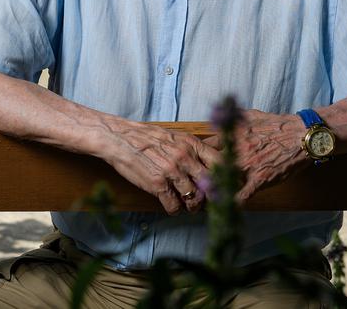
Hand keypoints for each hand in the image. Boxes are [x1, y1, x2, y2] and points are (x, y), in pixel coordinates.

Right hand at [101, 119, 219, 214]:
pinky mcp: (157, 185)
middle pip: (211, 184)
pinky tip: (171, 205)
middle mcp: (184, 158)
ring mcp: (171, 172)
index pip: (220, 162)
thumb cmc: (146, 137)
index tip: (226, 185)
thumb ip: (192, 148)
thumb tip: (211, 159)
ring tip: (188, 205)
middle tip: (207, 201)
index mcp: (191, 144)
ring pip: (194, 198)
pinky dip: (174, 209)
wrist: (119, 138)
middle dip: (211, 196)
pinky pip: (174, 206)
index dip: (227, 176)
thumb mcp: (174, 136)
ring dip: (192, 206)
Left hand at [204, 109, 309, 203]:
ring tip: (204, 199)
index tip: (194, 163)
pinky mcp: (260, 179)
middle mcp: (236, 151)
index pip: (206, 147)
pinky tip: (226, 207)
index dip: (198, 156)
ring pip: (223, 181)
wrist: (299, 136)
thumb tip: (219, 116)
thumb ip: (233, 119)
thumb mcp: (250, 116)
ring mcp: (247, 166)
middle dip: (202, 175)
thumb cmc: (276, 124)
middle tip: (195, 184)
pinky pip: (242, 195)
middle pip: (210, 166)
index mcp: (232, 136)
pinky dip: (233, 202)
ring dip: (214, 190)